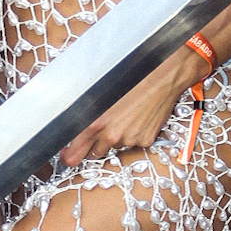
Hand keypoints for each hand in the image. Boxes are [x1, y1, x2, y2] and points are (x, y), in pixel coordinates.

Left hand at [61, 50, 195, 165]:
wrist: (163, 74)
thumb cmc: (131, 75)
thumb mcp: (98, 90)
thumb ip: (85, 112)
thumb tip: (76, 124)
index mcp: (95, 123)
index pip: (74, 155)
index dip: (69, 156)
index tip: (67, 154)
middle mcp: (111, 135)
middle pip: (95, 153)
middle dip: (96, 143)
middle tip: (103, 126)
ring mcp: (130, 139)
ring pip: (116, 145)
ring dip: (117, 136)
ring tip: (124, 114)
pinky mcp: (145, 140)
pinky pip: (134, 142)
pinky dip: (134, 133)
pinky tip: (138, 116)